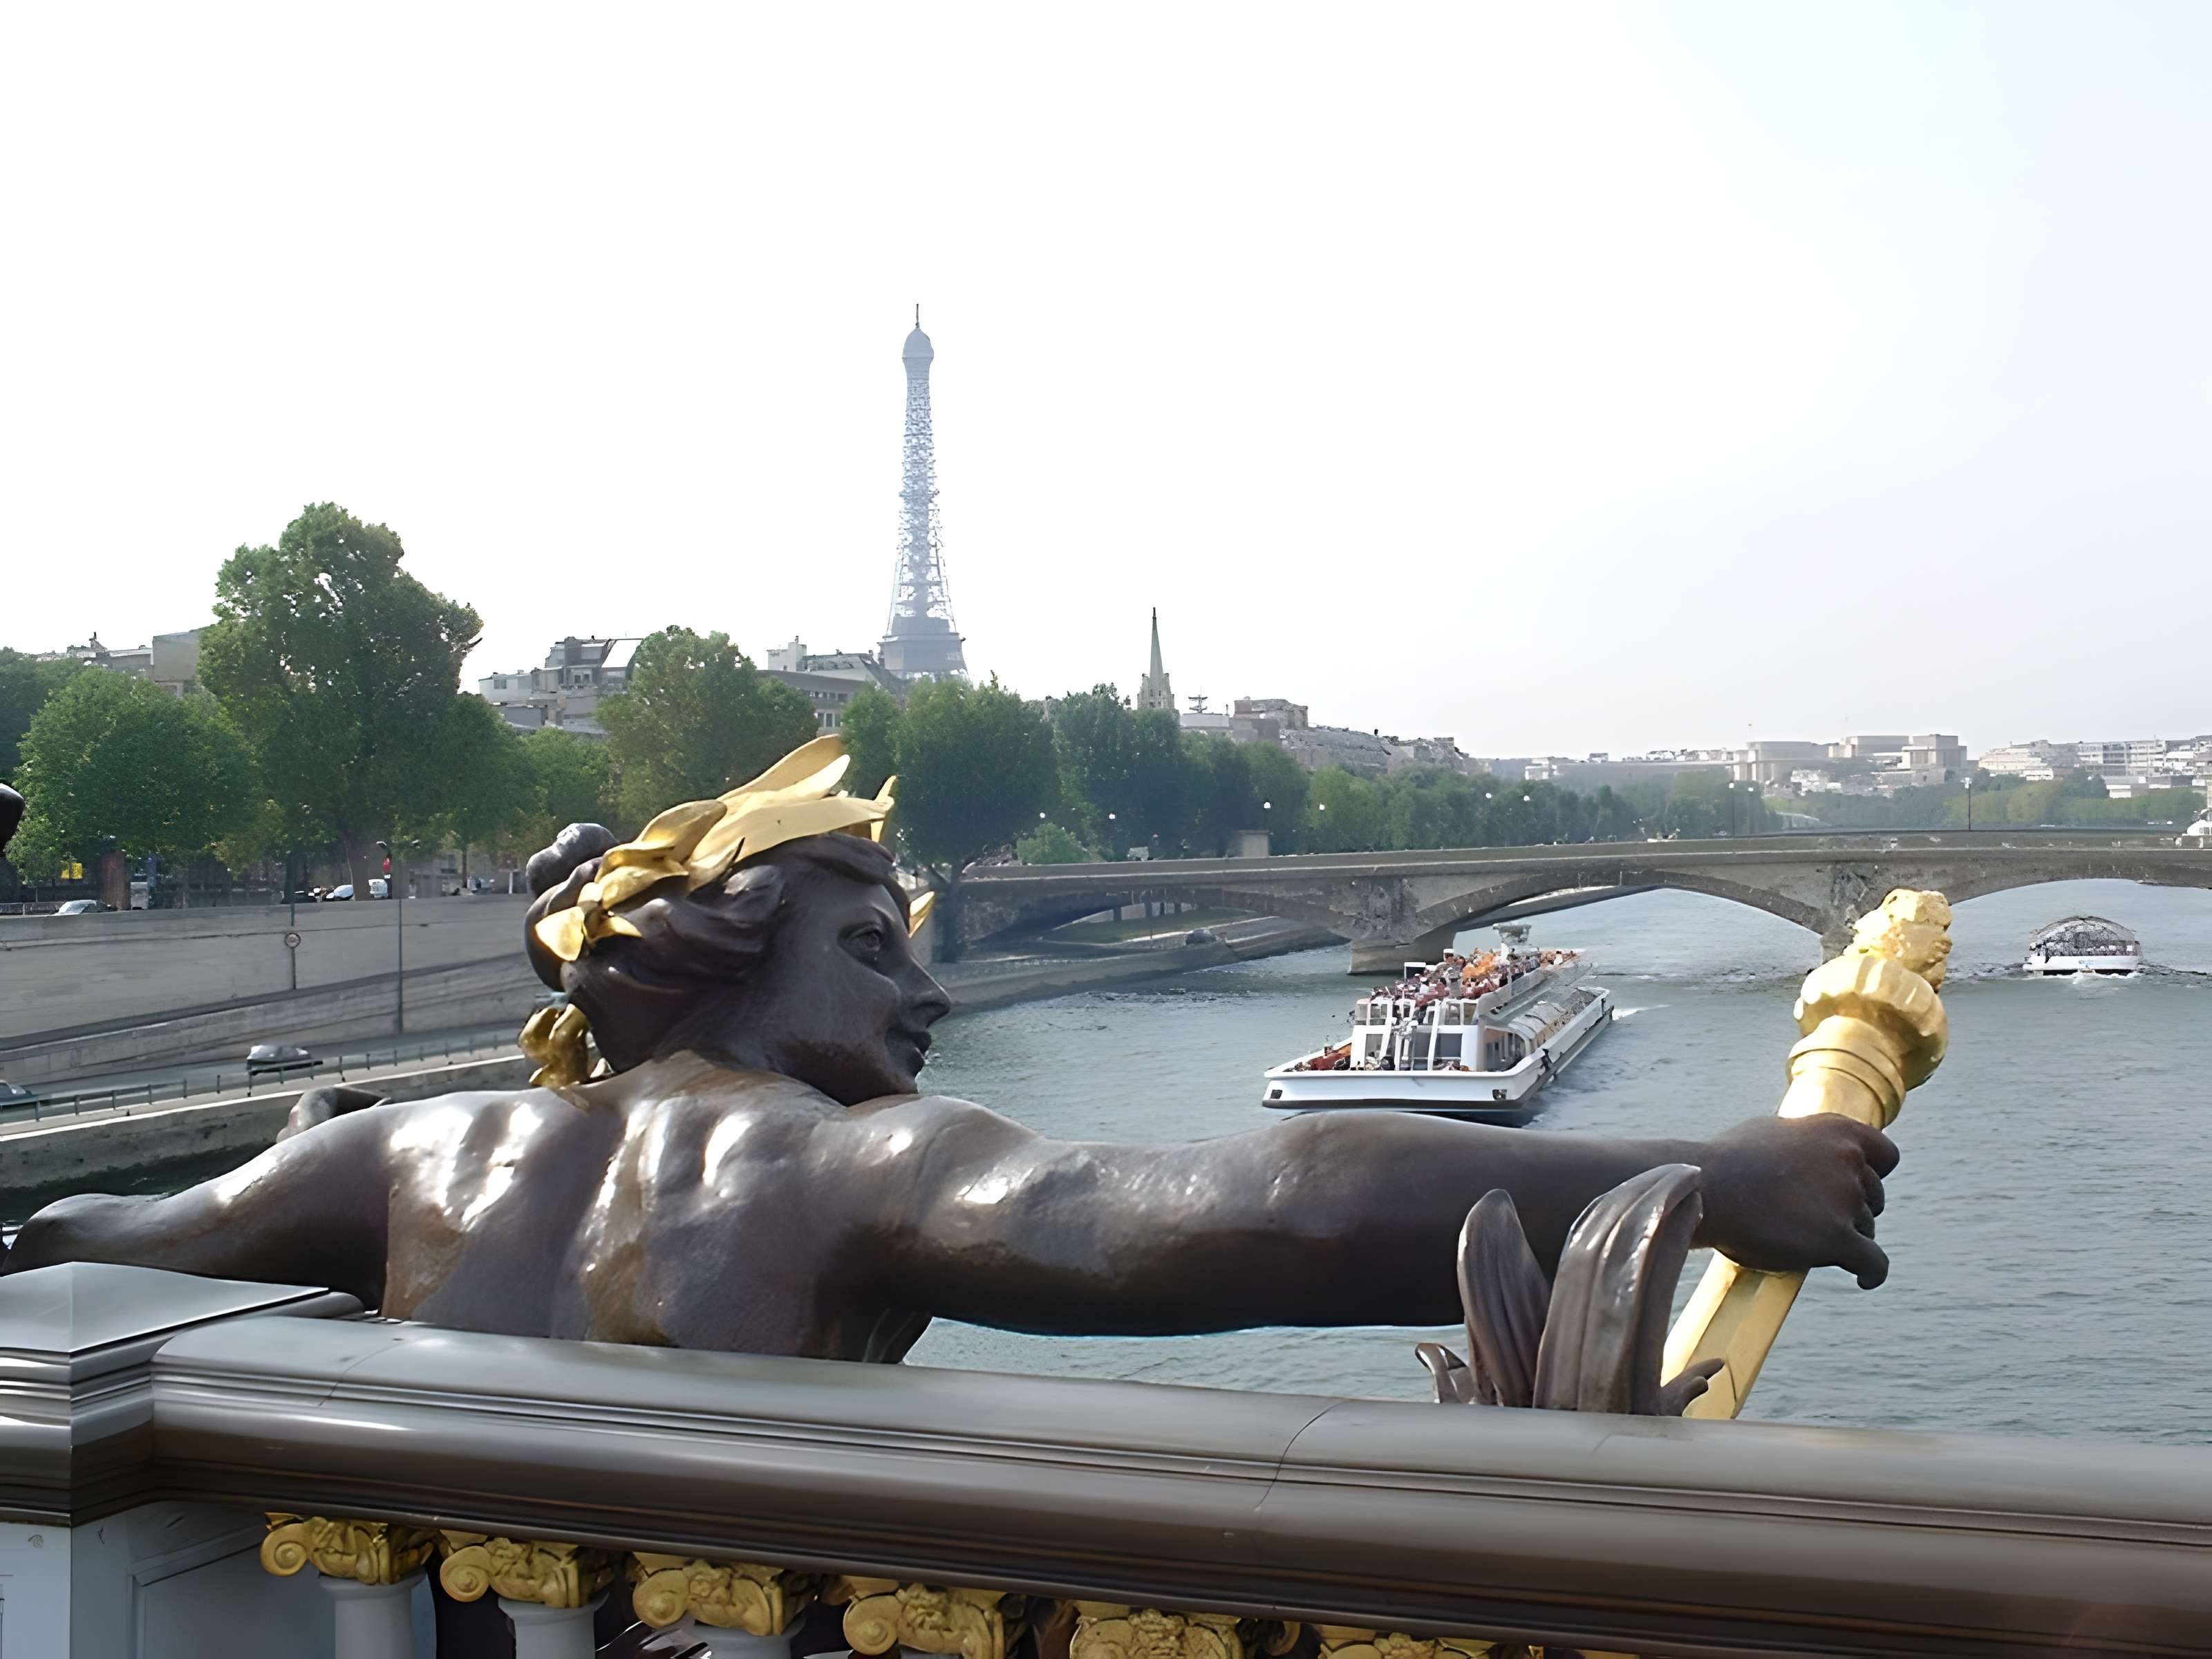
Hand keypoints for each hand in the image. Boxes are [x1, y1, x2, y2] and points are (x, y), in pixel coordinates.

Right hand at [1694, 1114, 1897, 1286]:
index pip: (1885, 1156)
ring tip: (1811, 1242)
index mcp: (1835, 1131)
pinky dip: (1872, 1272)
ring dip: (1849, 1237)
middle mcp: (1848, 1160)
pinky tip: (1864, 1279)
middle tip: (1819, 1218)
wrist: (1706, 1189)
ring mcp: (1845, 1199)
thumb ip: (1803, 1141)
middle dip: (1854, 1208)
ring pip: (1868, 1228)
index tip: (1858, 1186)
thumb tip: (1809, 1151)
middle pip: (1874, 1196)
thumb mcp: (1771, 1132)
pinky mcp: (1837, 1238)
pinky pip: (1874, 1263)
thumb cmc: (1727, 1162)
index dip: (1874, 1174)